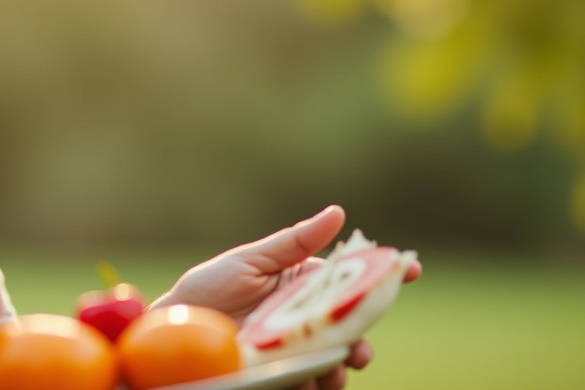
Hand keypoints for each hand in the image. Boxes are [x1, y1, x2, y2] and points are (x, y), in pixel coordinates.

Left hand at [152, 205, 422, 389]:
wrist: (174, 328)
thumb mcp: (250, 260)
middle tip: (360, 346)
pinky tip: (312, 380)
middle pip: (355, 325)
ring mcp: (300, 347)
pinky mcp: (287, 373)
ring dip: (343, 364)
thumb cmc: (210, 288)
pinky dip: (320, 383)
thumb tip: (338, 212)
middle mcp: (310, 316)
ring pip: (339, 358)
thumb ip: (294, 243)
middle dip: (365, 335)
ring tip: (332, 367)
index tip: (410, 270)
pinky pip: (314, 383)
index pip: (355, 277)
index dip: (387, 274)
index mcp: (307, 282)